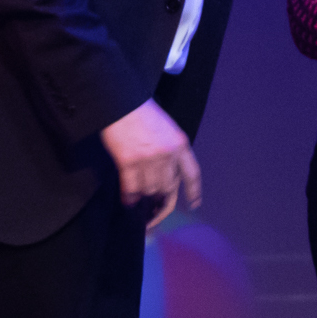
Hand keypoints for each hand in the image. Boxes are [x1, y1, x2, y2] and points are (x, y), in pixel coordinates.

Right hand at [100, 98, 199, 227]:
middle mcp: (168, 154)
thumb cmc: (143, 113)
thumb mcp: (167, 129)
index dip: (194, 191)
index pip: (192, 174)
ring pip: (150, 190)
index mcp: (181, 144)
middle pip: (169, 188)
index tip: (195, 204)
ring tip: (140, 206)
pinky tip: (128, 201)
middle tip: (155, 214)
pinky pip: (131, 188)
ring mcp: (148, 159)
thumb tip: (168, 175)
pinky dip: (130, 198)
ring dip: (145, 200)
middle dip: (162, 203)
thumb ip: (172, 151)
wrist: (121, 102)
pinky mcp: (128, 161)